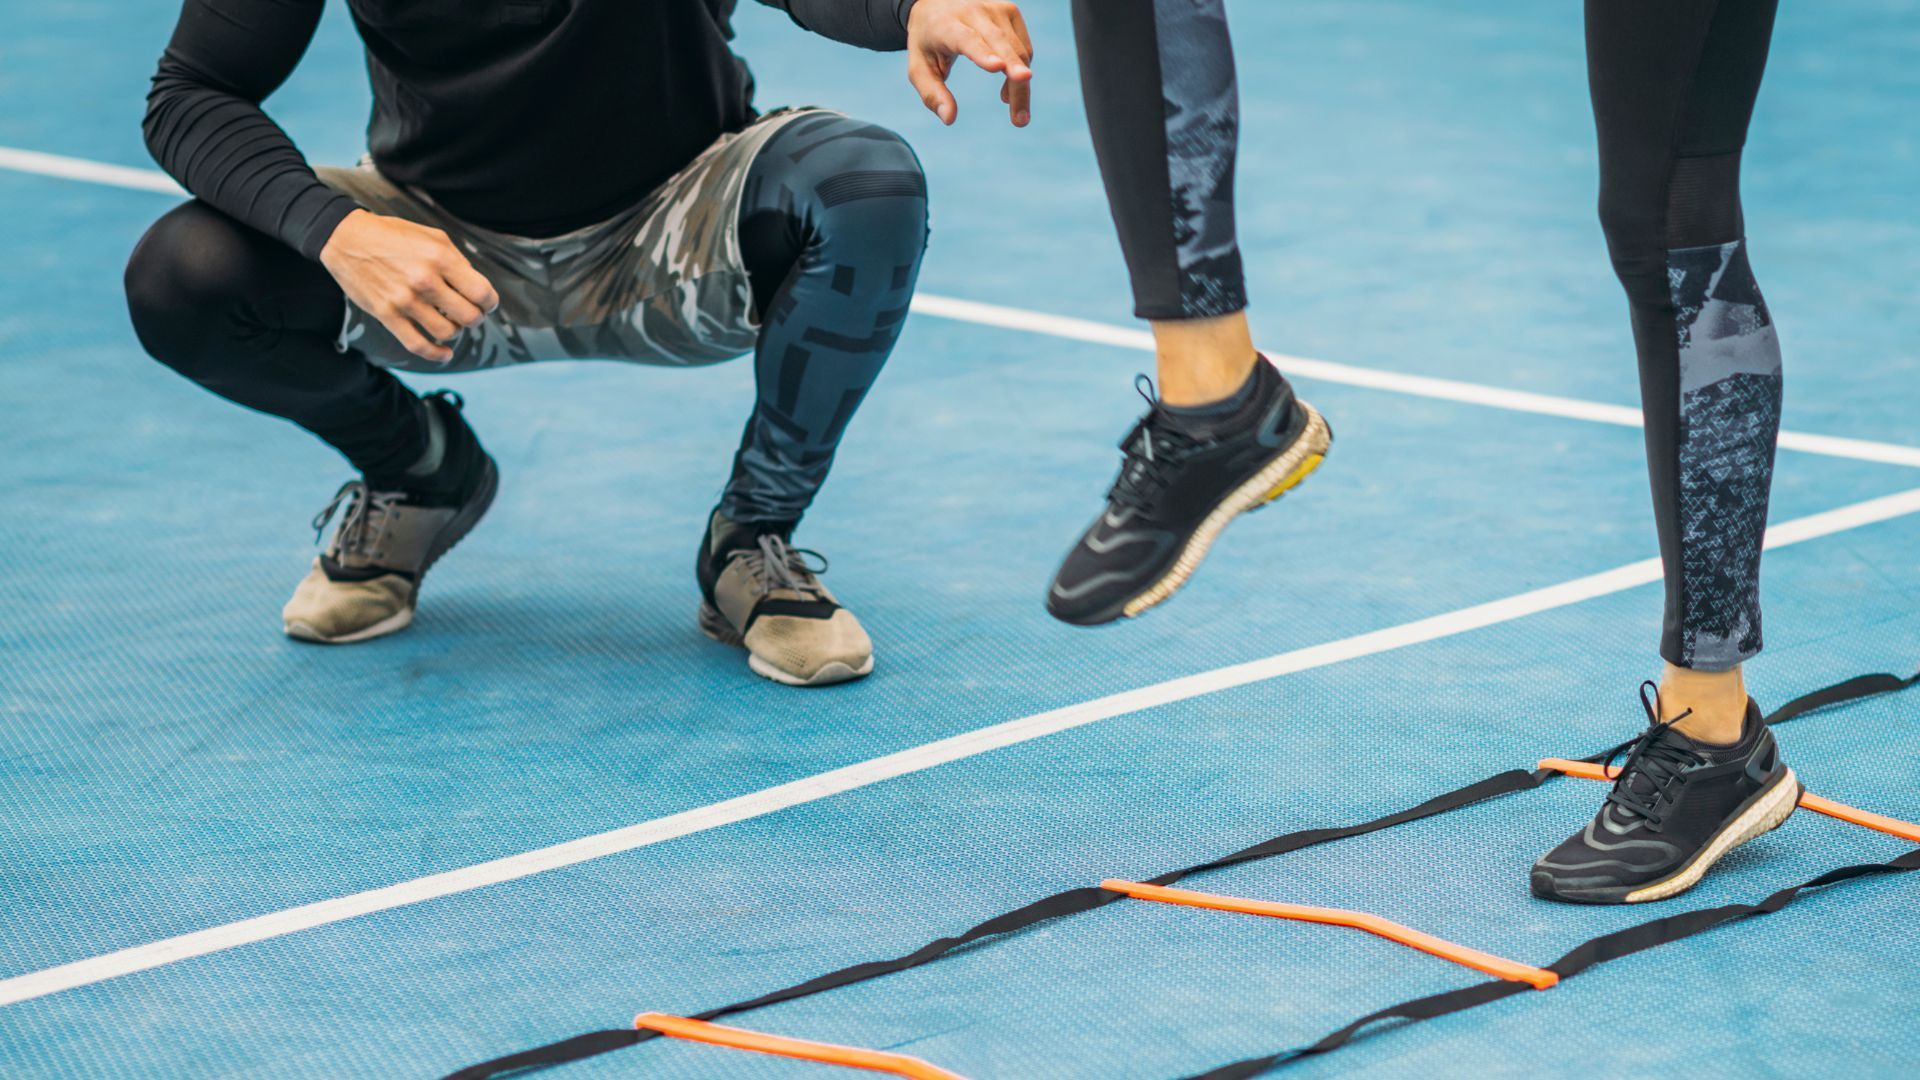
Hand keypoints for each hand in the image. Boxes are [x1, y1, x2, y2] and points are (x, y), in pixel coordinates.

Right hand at [318, 209, 498, 362]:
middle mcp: (424, 280)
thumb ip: (458, 261)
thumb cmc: (394, 235)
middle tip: (469, 313)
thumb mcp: (433, 236)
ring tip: (451, 323)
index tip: (486, 303)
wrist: (346, 239)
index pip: (482, 293)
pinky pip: (417, 345)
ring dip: (455, 332)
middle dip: (475, 318)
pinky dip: (436, 354)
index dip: (490, 302)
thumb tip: (476, 288)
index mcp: (440, 258)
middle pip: (469, 316)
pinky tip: (445, 353)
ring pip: (447, 333)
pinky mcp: (387, 315)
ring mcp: (404, 300)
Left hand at [906, 0, 1033, 126]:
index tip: (998, 67)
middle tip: (1021, 118)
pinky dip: (1020, 71)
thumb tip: (949, 119)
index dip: (982, 53)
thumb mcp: (919, 69)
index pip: (967, 39)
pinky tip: (1010, 84)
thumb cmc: (928, 42)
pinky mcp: (1010, 12)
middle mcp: (973, 11)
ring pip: (1018, 51)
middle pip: (1000, 46)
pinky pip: (1024, 49)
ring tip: (1016, 115)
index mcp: (946, 25)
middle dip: (1014, 80)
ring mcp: (995, 9)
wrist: (936, 5)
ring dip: (1020, 86)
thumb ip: (932, 94)